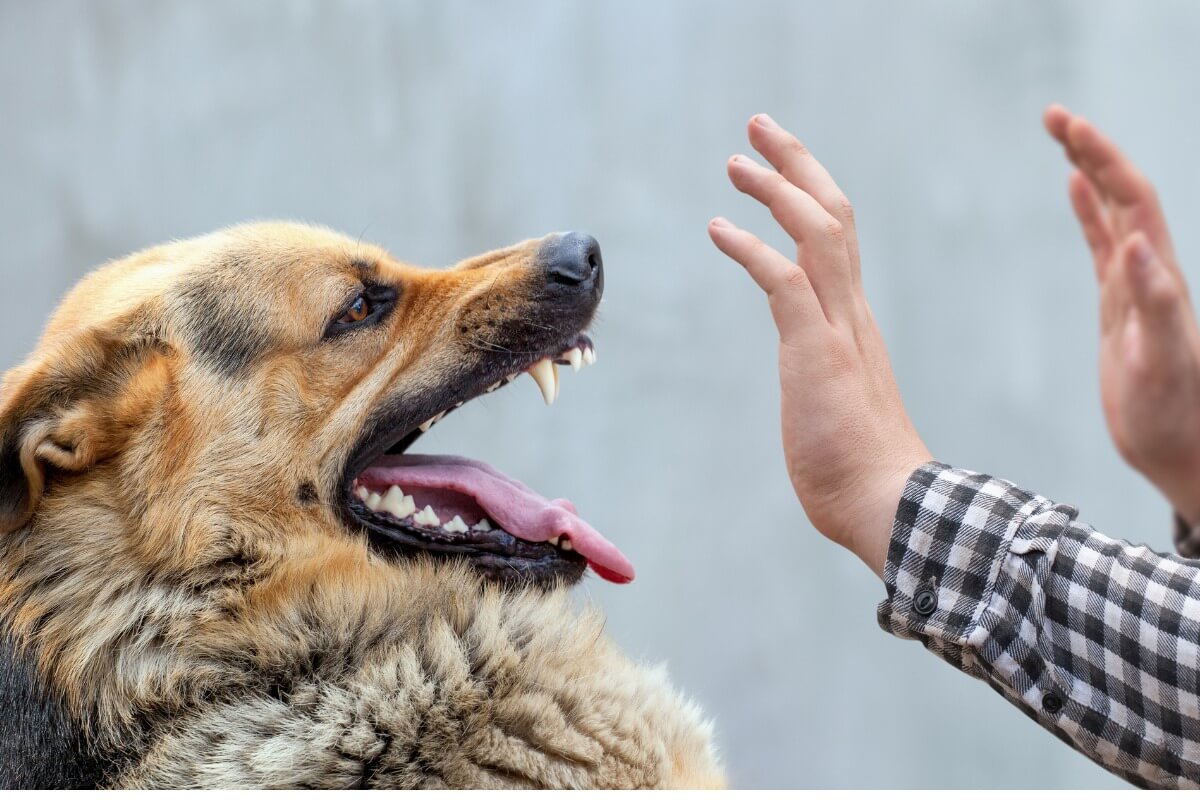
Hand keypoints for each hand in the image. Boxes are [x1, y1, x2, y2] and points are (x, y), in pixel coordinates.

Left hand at [708, 114, 930, 576]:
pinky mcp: (816, 352)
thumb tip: (816, 393)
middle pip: (833, 214)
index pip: (838, 240)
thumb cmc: (861, 472)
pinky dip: (751, 248)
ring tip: (736, 161)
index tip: (780, 169)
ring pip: (817, 232)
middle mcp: (852, 314)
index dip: (809, 195)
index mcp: (854, 323)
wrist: (889, 506)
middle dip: (797, 164)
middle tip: (759, 129)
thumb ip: (826, 383)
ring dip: (776, 189)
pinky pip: (784, 281)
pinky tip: (719, 227)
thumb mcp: (836, 409)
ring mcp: (838, 330)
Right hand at [1045, 105, 1199, 524]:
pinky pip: (1102, 245)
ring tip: (1062, 136)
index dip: (1103, 158)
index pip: (1132, 199)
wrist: (1183, 449)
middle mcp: (1151, 271)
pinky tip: (1075, 192)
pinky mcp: (1120, 306)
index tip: (1068, 126)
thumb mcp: (1163, 359)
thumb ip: (1155, 300)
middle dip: (1091, 149)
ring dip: (1090, 170)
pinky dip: (1088, 212)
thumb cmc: (1175, 413)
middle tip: (1052, 115)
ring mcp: (1135, 286)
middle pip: (1122, 192)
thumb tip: (1135, 240)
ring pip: (1113, 211)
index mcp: (1160, 276)